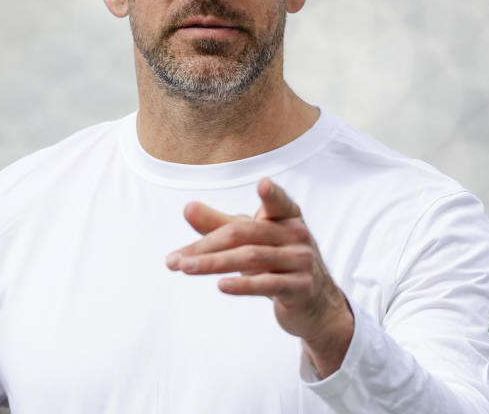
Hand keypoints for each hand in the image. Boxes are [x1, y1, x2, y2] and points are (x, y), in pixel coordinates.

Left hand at [166, 177, 353, 376]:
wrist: (313, 304)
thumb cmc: (276, 262)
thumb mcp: (251, 240)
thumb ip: (220, 224)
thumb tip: (187, 208)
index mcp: (286, 216)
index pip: (278, 202)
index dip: (272, 194)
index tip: (263, 184)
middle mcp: (296, 235)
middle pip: (244, 234)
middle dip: (206, 246)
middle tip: (175, 259)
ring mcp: (301, 262)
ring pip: (251, 258)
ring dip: (213, 264)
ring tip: (185, 268)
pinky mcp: (300, 288)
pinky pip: (267, 284)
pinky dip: (242, 285)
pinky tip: (220, 285)